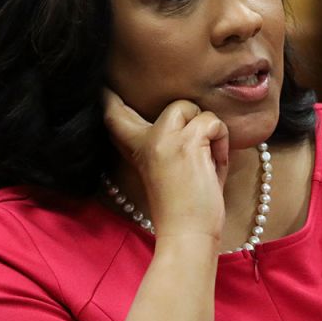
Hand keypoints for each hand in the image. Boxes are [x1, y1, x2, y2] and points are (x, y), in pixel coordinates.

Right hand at [101, 88, 229, 241]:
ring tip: (207, 162)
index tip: (100, 86)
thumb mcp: (168, 169)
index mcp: (137, 148)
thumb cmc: (185, 208)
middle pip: (174, 104)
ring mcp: (164, 138)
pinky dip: (221, 142)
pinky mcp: (186, 142)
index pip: (114, 115)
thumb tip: (193, 118)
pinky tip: (214, 166)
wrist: (188, 234)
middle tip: (195, 148)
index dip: (107, 98)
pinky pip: (213, 123)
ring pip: (194, 109)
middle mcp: (146, 139)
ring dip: (209, 133)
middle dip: (190, 119)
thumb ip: (170, 143)